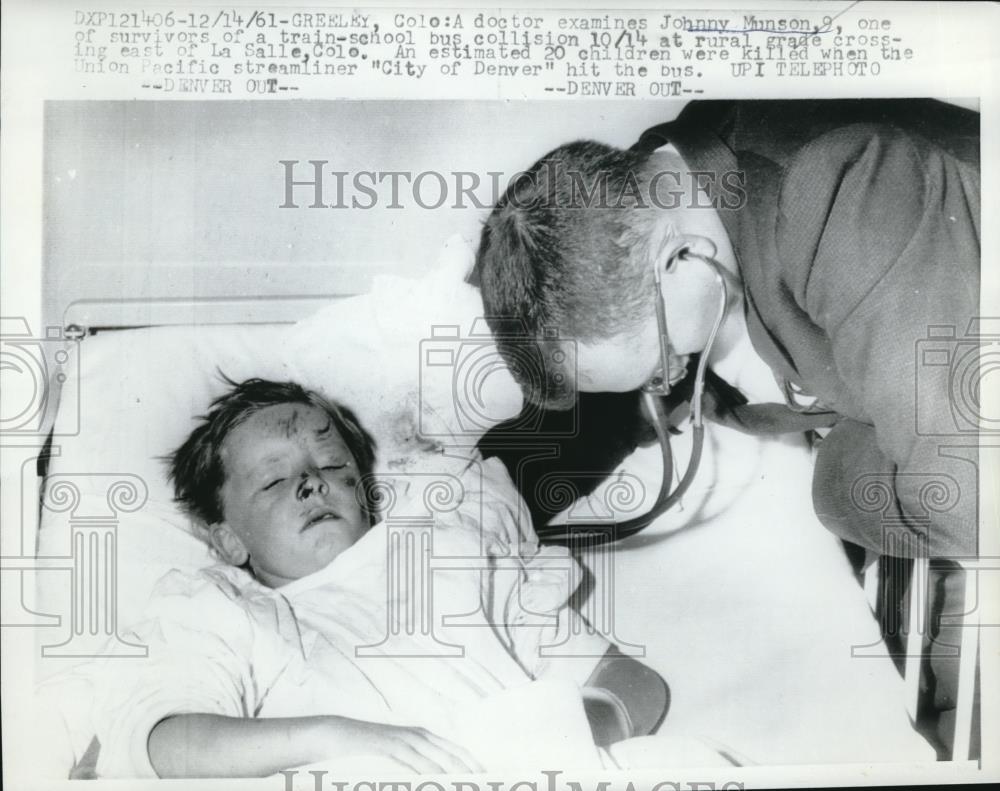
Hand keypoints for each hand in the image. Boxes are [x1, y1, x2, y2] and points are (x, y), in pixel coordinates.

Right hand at [315, 717, 483, 773]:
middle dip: (470, 773)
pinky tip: (442, 782)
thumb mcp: (395, 757)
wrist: (338, 734)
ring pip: (440, 760)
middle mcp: (419, 736)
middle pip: (454, 756)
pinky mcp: (393, 747)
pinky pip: (417, 763)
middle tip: (484, 785)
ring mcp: (407, 740)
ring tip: (468, 786)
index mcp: (423, 737)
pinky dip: (432, 775)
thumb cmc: (367, 750)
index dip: (473, 765)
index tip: (487, 778)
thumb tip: (429, 778)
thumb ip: (413, 765)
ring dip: (455, 776)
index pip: (456, 752)